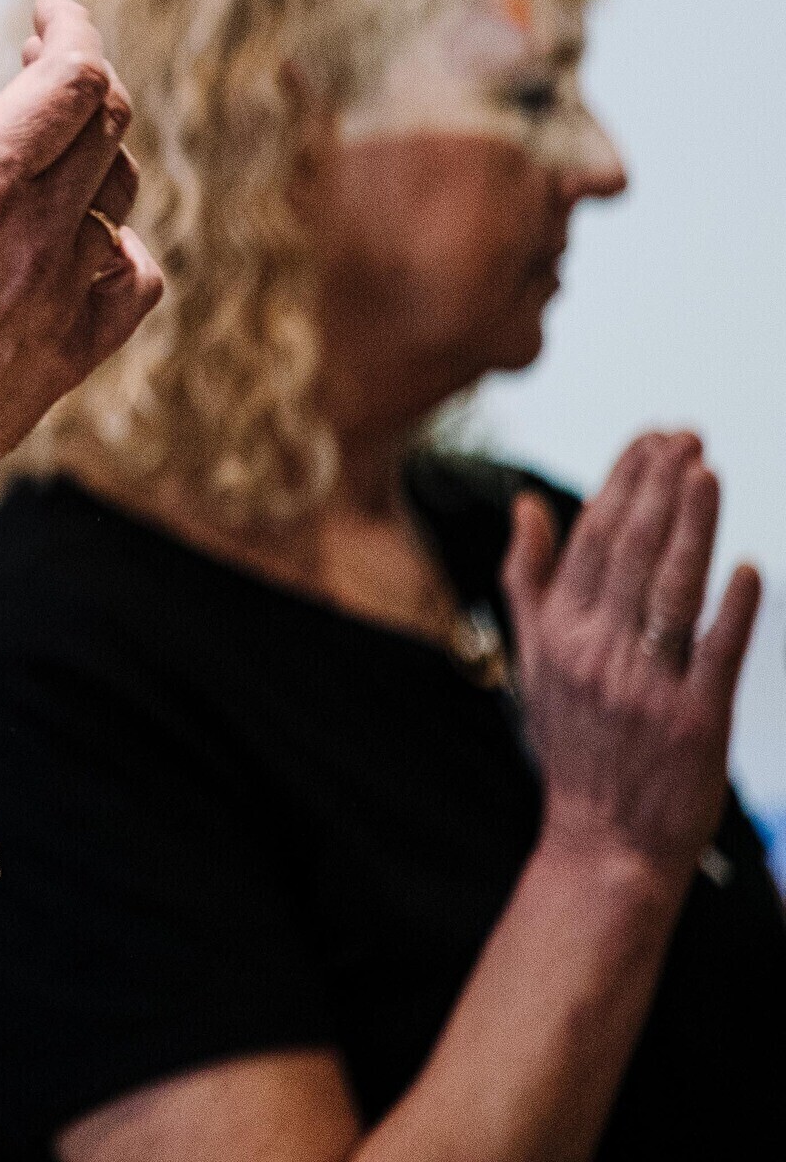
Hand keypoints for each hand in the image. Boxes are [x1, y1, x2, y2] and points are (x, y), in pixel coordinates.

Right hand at [0, 0, 160, 665]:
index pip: (74, 74)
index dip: (71, 27)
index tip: (46, 11)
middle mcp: (41, 238)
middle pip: (108, 123)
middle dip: (79, 76)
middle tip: (39, 60)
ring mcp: (64, 300)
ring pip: (123, 196)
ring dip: (94, 152)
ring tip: (51, 138)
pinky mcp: (69, 355)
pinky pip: (133, 280)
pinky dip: (118, 242)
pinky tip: (83, 236)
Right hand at [505, 431, 759, 885]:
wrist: (605, 838)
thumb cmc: (575, 745)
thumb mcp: (533, 659)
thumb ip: (529, 578)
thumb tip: (533, 503)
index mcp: (559, 633)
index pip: (592, 539)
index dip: (623, 483)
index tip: (652, 439)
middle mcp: (598, 653)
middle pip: (630, 553)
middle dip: (660, 487)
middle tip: (687, 437)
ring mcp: (647, 686)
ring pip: (669, 591)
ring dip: (691, 528)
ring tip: (708, 473)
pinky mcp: (696, 721)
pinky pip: (716, 654)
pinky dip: (732, 610)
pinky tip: (746, 569)